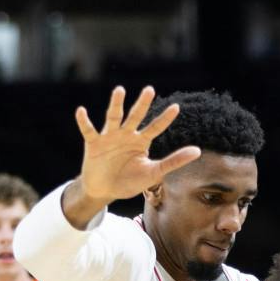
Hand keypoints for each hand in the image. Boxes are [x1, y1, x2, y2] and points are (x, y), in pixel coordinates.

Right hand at [72, 85, 200, 205]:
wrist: (105, 190)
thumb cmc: (129, 180)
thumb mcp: (154, 172)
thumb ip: (174, 161)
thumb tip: (198, 151)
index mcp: (141, 141)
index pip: (155, 127)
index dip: (165, 119)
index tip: (176, 107)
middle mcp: (126, 134)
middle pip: (135, 116)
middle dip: (142, 104)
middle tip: (150, 90)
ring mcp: (109, 137)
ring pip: (114, 117)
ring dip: (116, 104)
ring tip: (120, 90)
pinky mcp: (93, 144)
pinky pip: (89, 130)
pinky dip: (84, 121)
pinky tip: (81, 111)